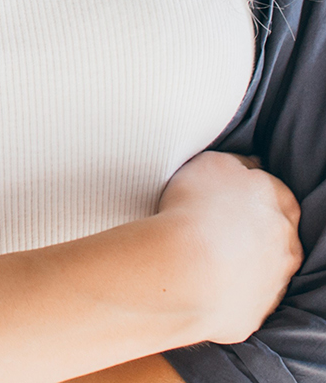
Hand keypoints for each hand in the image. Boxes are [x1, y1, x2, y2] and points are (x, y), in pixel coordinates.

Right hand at [157, 150, 300, 342]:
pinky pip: (241, 296)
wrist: (187, 271)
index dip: (247, 190)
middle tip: (212, 223)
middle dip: (248, 228)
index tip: (223, 193)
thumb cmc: (197, 210)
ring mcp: (274, 282)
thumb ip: (236, 163)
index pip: (273, 190)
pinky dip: (225, 288)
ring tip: (200, 253)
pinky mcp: (255, 313)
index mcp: (282, 203)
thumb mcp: (213, 163)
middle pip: (272, 231)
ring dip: (239, 260)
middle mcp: (288, 245)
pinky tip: (199, 277)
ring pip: (260, 266)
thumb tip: (248, 167)